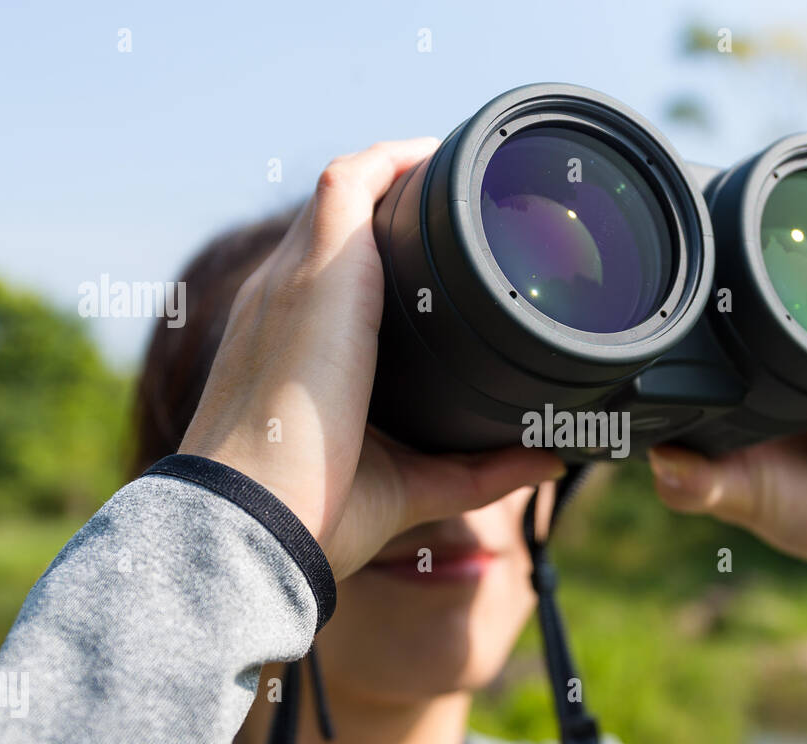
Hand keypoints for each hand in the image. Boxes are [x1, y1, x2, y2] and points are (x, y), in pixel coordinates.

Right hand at [180, 140, 563, 577]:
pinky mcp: (320, 269)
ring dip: (402, 175)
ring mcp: (296, 277)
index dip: (381, 253)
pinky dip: (397, 161)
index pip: (329, 271)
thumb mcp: (414, 481)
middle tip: (464, 209)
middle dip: (396, 203)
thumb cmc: (313, 511)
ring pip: (348, 191)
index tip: (438, 253)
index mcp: (292, 344)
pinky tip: (445, 161)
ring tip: (465, 175)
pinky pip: (353, 180)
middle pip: (340, 220)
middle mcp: (284, 298)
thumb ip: (485, 469)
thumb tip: (551, 457)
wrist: (255, 519)